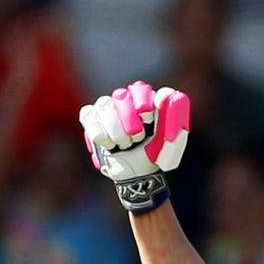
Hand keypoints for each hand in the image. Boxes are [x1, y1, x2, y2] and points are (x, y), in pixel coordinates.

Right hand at [80, 81, 189, 213]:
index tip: (146, 116)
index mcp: (148, 101)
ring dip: (116, 131)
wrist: (134, 173)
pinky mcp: (91, 117)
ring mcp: (108, 106)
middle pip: (122, 96)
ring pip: (105, 106)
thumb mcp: (169, 150)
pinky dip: (100, 134)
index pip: (142, 90)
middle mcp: (127, 99)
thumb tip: (171, 112)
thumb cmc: (154, 156)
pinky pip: (89, 116)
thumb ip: (174, 132)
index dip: (143, 101)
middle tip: (137, 138)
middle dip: (129, 120)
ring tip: (125, 145)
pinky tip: (109, 145)